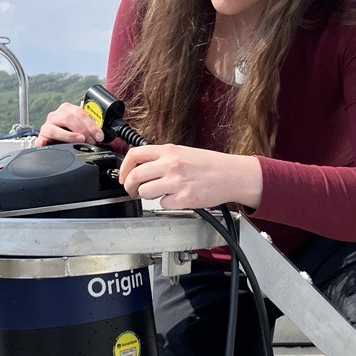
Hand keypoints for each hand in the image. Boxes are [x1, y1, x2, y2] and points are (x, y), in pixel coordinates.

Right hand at [35, 103, 104, 146]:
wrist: (55, 141)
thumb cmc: (70, 133)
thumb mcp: (80, 127)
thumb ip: (88, 129)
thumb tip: (100, 136)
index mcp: (66, 110)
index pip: (79, 112)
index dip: (91, 124)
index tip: (99, 135)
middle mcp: (55, 116)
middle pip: (68, 118)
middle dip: (83, 130)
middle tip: (91, 140)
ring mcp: (46, 127)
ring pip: (55, 129)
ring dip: (69, 135)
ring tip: (80, 140)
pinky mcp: (40, 138)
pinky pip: (39, 139)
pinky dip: (42, 141)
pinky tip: (46, 143)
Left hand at [118, 144, 262, 209]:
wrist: (232, 175)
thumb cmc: (210, 165)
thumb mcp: (184, 152)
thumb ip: (163, 157)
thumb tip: (142, 166)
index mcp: (169, 151)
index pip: (135, 155)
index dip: (123, 168)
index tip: (123, 176)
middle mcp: (171, 165)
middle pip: (135, 176)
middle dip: (129, 187)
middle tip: (132, 191)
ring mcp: (176, 182)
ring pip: (145, 192)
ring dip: (147, 195)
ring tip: (158, 193)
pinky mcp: (184, 198)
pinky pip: (162, 204)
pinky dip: (166, 204)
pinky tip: (175, 198)